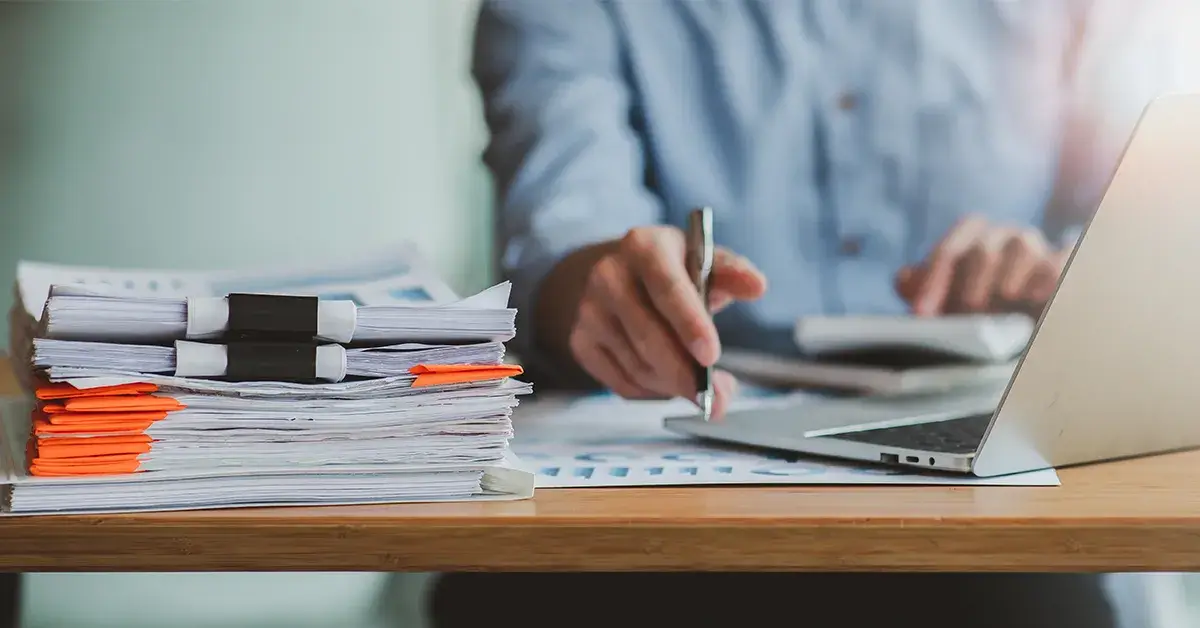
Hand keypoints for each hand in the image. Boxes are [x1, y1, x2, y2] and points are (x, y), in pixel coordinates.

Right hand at [552, 226, 766, 417]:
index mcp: (643, 246)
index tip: (712, 356)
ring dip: (675, 385)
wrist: (618, 274)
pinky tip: (669, 379)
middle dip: (686, 373)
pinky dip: (653, 391)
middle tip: (718, 397)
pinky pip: (622, 383)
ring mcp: (589, 311)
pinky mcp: (581, 342)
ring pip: (638, 366)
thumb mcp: (703, 260)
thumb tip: (757, 286)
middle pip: (648, 336)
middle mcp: (608, 275)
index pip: (667, 288)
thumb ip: (732, 273)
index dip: (689, 324)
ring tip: (701, 386)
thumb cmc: (671, 271)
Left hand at [895, 216, 1068, 316]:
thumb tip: (902, 279)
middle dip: (971, 281)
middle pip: (983, 248)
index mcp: (971, 238)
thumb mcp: (948, 301)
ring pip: (1021, 248)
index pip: (949, 250)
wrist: (1033, 318)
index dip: (932, 280)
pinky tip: (1038, 298)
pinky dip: (1048, 276)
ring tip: (1003, 302)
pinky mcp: (1065, 262)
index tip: (922, 314)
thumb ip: (923, 289)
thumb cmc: (983, 307)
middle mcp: (1003, 236)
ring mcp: (1037, 246)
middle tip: (968, 309)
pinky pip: (1058, 262)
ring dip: (1007, 278)